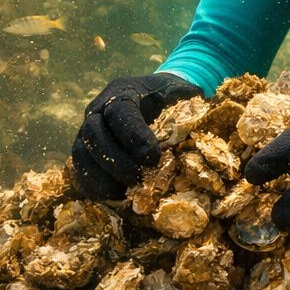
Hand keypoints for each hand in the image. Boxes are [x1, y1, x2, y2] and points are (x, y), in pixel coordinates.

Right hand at [70, 73, 201, 198]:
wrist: (157, 98)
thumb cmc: (172, 99)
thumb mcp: (184, 93)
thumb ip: (192, 104)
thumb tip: (209, 120)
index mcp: (123, 91)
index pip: (119, 112)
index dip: (133, 135)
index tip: (152, 157)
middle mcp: (98, 109)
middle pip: (94, 134)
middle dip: (115, 160)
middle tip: (138, 179)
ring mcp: (87, 131)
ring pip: (81, 154)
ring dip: (100, 177)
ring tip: (123, 194)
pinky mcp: (85, 152)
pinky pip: (79, 170)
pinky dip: (92, 186)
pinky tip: (113, 198)